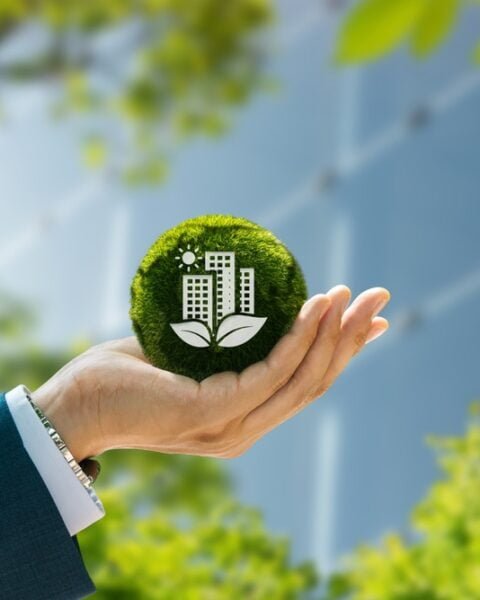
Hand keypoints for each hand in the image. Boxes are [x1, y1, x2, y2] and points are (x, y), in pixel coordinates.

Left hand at [32, 285, 389, 461]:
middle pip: (316, 380)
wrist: (76, 408)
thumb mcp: (187, 357)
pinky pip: (272, 370)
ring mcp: (234, 425)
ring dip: (335, 334)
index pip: (306, 384)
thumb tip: (242, 307)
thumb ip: (222, 345)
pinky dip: (300, 337)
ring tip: (355, 296)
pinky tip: (316, 305)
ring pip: (304, 378)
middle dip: (352, 338)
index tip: (370, 322)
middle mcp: (248, 428)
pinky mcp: (217, 412)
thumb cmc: (126, 377)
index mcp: (244, 418)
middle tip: (378, 297)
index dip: (343, 353)